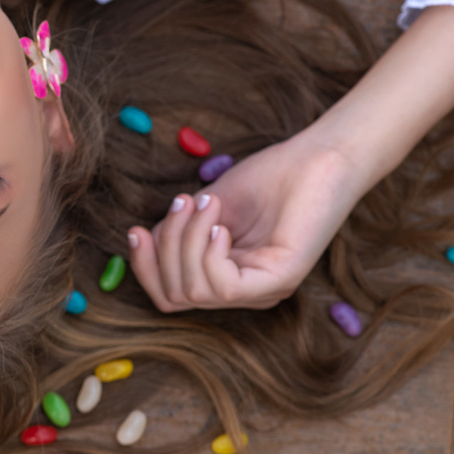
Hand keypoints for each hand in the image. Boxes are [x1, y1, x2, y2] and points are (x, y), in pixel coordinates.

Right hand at [126, 135, 363, 311]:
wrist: (317, 156)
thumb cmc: (269, 177)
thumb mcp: (206, 207)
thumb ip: (178, 229)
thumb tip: (143, 240)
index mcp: (228, 277)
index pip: (169, 297)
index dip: (144, 267)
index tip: (136, 229)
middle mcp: (245, 292)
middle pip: (174, 295)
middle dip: (165, 245)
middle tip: (184, 201)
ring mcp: (265, 290)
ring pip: (194, 291)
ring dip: (186, 239)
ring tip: (207, 202)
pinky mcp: (282, 281)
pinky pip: (224, 289)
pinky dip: (209, 252)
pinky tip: (222, 224)